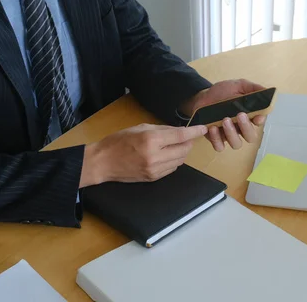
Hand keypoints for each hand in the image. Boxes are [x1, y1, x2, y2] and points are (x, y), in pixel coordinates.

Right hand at [79, 123, 207, 186]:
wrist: (103, 163)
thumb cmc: (119, 141)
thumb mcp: (140, 128)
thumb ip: (162, 129)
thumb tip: (179, 131)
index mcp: (151, 140)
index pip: (180, 136)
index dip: (194, 132)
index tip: (203, 128)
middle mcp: (155, 156)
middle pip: (184, 150)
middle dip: (188, 142)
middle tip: (185, 136)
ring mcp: (155, 170)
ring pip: (180, 160)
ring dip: (181, 152)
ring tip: (174, 145)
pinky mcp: (153, 178)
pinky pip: (172, 168)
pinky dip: (174, 160)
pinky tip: (167, 155)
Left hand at [182, 79, 267, 151]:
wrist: (201, 97)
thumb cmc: (221, 92)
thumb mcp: (238, 86)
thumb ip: (253, 88)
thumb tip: (268, 91)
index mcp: (249, 115)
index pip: (259, 121)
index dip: (260, 120)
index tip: (257, 116)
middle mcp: (241, 127)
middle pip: (251, 137)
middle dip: (247, 128)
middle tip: (239, 115)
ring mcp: (228, 135)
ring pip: (237, 144)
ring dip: (232, 134)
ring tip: (224, 120)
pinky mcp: (216, 139)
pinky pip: (220, 147)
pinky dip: (217, 140)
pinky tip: (212, 128)